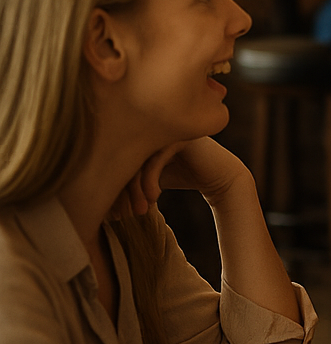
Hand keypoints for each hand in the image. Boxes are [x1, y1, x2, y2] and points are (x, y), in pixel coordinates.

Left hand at [122, 138, 250, 215]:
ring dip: (136, 189)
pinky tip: (154, 197)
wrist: (221, 177)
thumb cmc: (184, 176)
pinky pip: (155, 159)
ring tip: (140, 211)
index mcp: (141, 131)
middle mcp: (152, 127)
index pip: (116, 158)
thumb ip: (129, 175)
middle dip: (121, 191)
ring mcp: (167, 130)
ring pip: (138, 159)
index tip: (113, 213)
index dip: (112, 187)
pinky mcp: (181, 138)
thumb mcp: (151, 176)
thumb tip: (96, 193)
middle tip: (122, 216)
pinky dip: (151, 181)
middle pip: (123, 158)